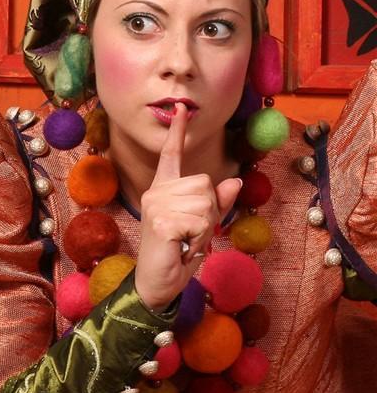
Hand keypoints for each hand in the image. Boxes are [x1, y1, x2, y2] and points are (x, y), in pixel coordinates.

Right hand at [135, 102, 241, 311]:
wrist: (158, 285)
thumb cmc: (179, 253)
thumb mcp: (203, 226)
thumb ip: (218, 203)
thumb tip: (235, 182)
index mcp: (164, 189)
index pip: (171, 155)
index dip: (177, 131)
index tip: (181, 108)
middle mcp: (157, 192)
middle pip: (204, 183)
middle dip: (209, 211)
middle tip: (191, 233)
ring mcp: (156, 205)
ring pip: (206, 201)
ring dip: (205, 227)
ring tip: (186, 241)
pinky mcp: (161, 220)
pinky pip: (201, 220)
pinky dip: (200, 238)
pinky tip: (183, 247)